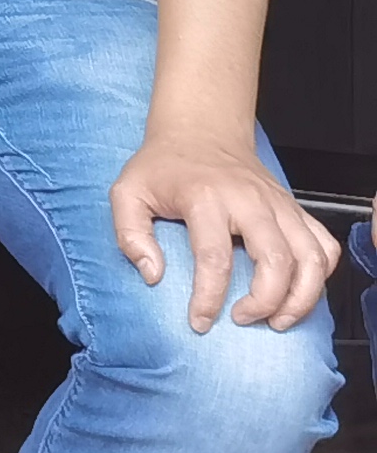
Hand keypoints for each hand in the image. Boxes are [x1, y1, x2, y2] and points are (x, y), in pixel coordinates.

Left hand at [112, 124, 342, 334]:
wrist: (200, 130)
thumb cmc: (163, 165)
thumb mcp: (127, 192)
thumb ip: (130, 235)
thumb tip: (153, 275)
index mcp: (205, 197)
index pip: (214, 258)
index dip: (209, 298)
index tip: (200, 322)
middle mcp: (250, 201)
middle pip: (276, 261)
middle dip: (265, 302)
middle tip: (244, 319)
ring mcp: (279, 204)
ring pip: (312, 257)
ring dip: (302, 297)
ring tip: (279, 319)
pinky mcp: (296, 208)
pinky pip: (325, 246)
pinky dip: (321, 275)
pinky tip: (300, 291)